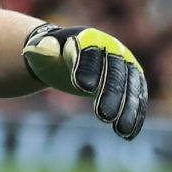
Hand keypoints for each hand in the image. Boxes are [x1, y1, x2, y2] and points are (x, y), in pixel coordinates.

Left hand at [22, 23, 147, 139]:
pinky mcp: (133, 81)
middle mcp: (113, 49)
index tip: (82, 87)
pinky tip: (128, 134)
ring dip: (128, 108)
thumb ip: (41, 50)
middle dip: (111, 94)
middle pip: (115, 71)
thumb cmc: (51, 53)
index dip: (88, 68)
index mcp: (89, 38)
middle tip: (103, 116)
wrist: (65, 56)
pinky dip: (135, 115)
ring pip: (131, 86)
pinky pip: (137, 98)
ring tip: (120, 130)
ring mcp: (126, 65)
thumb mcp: (41, 50)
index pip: (90, 52)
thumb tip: (33, 50)